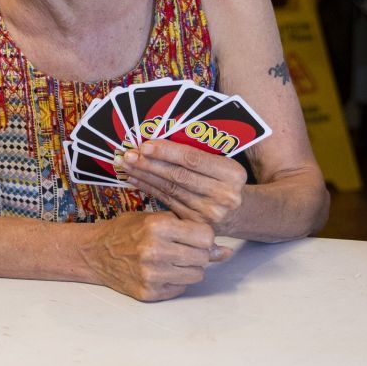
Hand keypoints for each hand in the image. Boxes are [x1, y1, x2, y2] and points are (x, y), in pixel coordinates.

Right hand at [80, 210, 231, 300]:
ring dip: (191, 268)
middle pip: (203, 257)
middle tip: (184, 249)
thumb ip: (190, 231)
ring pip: (197, 275)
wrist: (95, 253)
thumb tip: (225, 253)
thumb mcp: (157, 219)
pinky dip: (177, 281)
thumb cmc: (128, 231)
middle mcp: (155, 252)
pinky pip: (181, 289)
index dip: (205, 237)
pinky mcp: (149, 293)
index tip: (195, 236)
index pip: (206, 237)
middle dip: (200, 253)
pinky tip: (162, 271)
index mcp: (158, 227)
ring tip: (174, 259)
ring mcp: (151, 275)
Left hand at [117, 140, 247, 232]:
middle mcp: (223, 195)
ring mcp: (209, 213)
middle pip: (179, 175)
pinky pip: (167, 201)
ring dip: (145, 175)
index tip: (145, 145)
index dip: (167, 152)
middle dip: (150, 163)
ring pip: (170, 189)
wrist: (239, 214)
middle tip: (129, 154)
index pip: (194, 159)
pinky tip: (136, 179)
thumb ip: (200, 155)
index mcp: (233, 173)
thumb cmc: (225, 182)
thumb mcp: (224, 166)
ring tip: (127, 165)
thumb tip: (160, 141)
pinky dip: (149, 189)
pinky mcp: (194, 224)